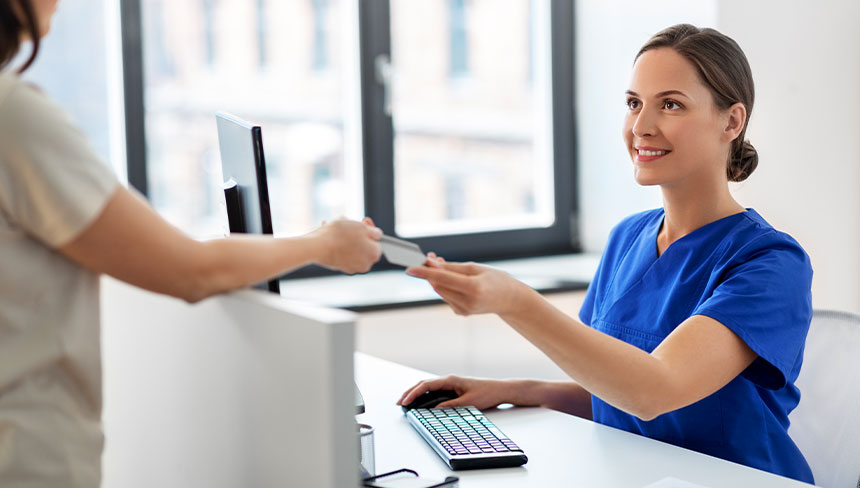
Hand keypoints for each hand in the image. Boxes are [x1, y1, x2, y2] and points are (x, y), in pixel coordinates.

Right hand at [312, 217, 381, 273]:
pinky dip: (337, 243)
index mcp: (374, 254)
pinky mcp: (339, 267)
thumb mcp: (361, 226)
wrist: (317, 247)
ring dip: (345, 236)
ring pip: (351, 247)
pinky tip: (328, 232)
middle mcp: (365, 264)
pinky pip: (341, 252)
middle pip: (364, 245)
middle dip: (356, 232)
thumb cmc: (340, 235)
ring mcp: (352, 267)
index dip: (370, 229)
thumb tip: (377, 234)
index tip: (363, 221)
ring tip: (335, 225)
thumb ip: (373, 231)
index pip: (377, 240)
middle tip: (348, 223)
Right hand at [397, 375, 517, 409]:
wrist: (500, 390)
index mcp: (450, 380)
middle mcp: (448, 380)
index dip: (413, 393)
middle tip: (399, 402)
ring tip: (406, 403)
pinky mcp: (453, 389)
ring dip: (416, 394)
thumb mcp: (468, 403)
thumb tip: (434, 410)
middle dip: (410, 393)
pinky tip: (420, 402)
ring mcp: (450, 384)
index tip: (404, 401)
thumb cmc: (486, 393)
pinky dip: (424, 396)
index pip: (426, 385)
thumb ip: (450, 406)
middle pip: (424, 384)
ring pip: (428, 387)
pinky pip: (434, 391)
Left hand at [405, 258, 526, 315]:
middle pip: (438, 285)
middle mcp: (467, 302)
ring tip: (442, 265)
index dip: (425, 273)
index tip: (410, 268)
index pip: (442, 279)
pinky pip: (446, 296)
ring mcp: (463, 310)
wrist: (511, 300)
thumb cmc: (496, 279)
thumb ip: (452, 268)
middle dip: (431, 271)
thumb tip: (432, 265)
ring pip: (440, 291)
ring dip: (437, 278)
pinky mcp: (461, 313)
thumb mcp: (476, 268)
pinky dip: (445, 286)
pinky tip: (454, 281)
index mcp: (473, 288)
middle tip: (430, 257)